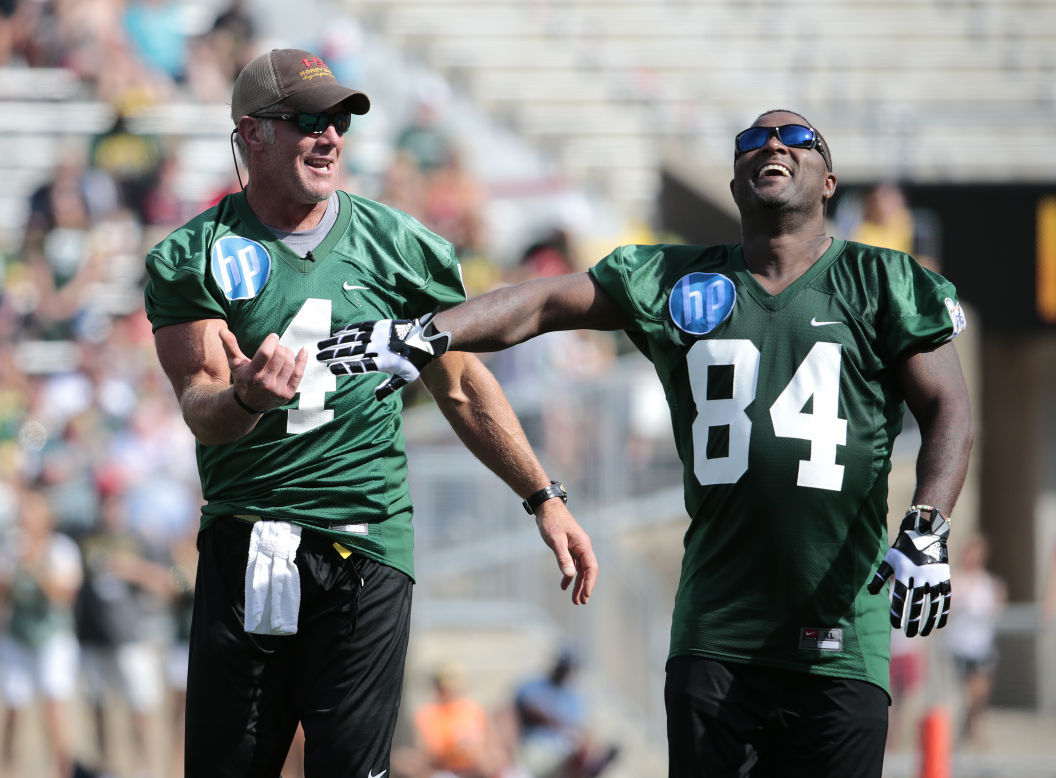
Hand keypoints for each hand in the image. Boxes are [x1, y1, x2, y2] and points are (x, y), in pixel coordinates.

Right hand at [220, 329, 306, 411]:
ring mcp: (277, 390)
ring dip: (289, 353)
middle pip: (280, 357)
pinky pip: (299, 373)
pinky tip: (303, 351)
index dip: (272, 341)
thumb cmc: (243, 378)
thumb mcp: (235, 363)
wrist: (249, 403)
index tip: (273, 336)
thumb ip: (230, 346)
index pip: (266, 353)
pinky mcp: (288, 394)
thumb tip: (222, 330)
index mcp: (252, 374)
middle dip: (280, 347)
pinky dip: (302, 360)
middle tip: (277, 346)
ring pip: (290, 363)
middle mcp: (265, 383)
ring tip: (283, 352)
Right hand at [317, 312, 450, 398]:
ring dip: (335, 342)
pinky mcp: (380, 325)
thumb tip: (377, 397)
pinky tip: (337, 334)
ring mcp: (378, 335)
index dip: (344, 367)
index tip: (330, 369)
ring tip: (321, 345)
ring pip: (352, 338)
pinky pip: (360, 327)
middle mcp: (378, 348)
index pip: (360, 366)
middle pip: (351, 351)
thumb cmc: (415, 361)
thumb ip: (389, 387)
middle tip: (318, 357)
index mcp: (383, 362)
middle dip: (332, 354)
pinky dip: (348, 331)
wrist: (426, 338)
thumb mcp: (405, 378)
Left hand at [533, 499, 597, 604]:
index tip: (585, 596)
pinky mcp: (569, 547)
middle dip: (585, 587)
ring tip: (575, 600)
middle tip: (581, 602)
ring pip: (580, 569)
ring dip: (578, 584)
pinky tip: (564, 586)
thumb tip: (570, 576)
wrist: (546, 507)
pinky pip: (573, 564)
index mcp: (583, 545)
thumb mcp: (556, 541)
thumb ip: (562, 558)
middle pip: (587, 571)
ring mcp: (577, 547)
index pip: (591, 568)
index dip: (589, 583)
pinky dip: (569, 575)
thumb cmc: (551, 522)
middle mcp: (583, 547)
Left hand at [867, 506, 950, 636]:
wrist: (927, 532)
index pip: (900, 597)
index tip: (895, 626)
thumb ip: (880, 576)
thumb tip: (870, 593)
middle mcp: (920, 576)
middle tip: (909, 635)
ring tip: (922, 633)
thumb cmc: (903, 547)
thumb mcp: (889, 559)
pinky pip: (945, 599)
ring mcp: (934, 577)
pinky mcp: (945, 577)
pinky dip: (943, 612)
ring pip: (932, 604)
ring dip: (928, 620)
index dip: (897, 612)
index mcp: (904, 572)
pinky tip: (939, 625)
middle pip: (916, 604)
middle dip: (912, 621)